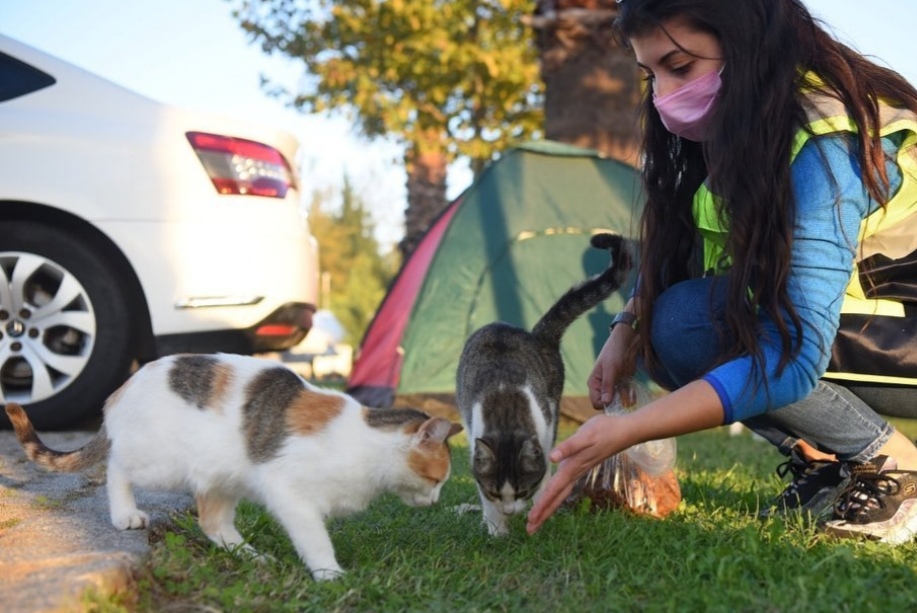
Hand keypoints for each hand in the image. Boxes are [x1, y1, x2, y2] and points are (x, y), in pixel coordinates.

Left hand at [526, 413, 630, 534]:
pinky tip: (552, 497)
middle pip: (556, 497)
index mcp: (573, 467)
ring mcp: (578, 470)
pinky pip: (564, 485)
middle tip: (530, 530)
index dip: (542, 505)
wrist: (625, 431)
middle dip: (543, 513)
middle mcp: (574, 472)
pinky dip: (555, 495)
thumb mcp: (585, 435)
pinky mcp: (580, 465)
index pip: (554, 490)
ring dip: (548, 507)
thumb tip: (551, 458)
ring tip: (537, 520)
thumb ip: (568, 447)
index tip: (531, 520)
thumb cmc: (605, 430)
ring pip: (560, 493)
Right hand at [588, 329, 636, 408]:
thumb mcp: (610, 369)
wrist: (627, 342)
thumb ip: (607, 386)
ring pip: (617, 402)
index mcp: (594, 383)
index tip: (616, 401)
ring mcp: (613, 386)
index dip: (605, 405)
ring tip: (631, 396)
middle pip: (607, 404)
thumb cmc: (614, 352)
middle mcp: (602, 387)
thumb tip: (605, 403)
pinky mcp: (623, 384)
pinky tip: (634, 393)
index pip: (596, 402)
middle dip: (616, 404)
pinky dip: (630, 397)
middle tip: (625, 399)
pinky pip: (625, 396)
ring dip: (624, 401)